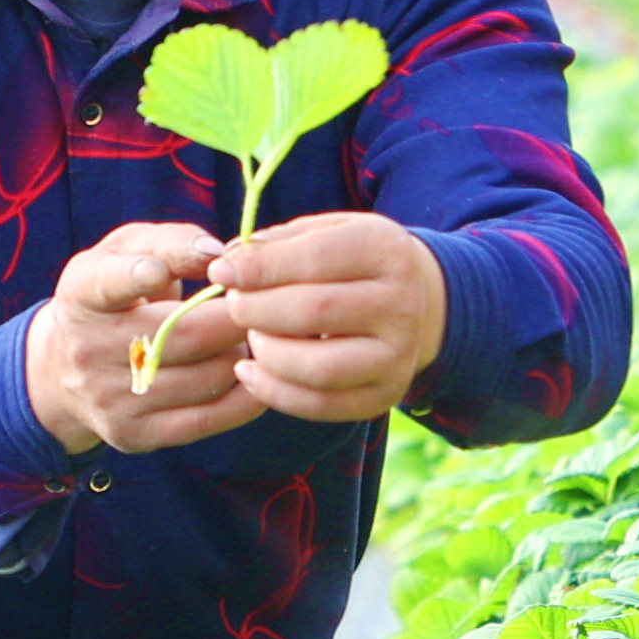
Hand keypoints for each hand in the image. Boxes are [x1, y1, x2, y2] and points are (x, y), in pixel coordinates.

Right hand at [28, 220, 263, 454]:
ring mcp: (110, 398)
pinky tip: (252, 374)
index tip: (158, 269)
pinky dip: (245, 396)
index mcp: (83, 293)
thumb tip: (218, 254)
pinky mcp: (134, 434)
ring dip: (242, 355)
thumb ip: (170, 243)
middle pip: (184, 335)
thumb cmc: (115, 294)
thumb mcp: (126, 253)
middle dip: (236, 318)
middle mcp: (88, 350)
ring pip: (206, 378)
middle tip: (260, 306)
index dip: (135, 275)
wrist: (63, 370)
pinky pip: (208, 419)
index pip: (107, 283)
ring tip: (247, 338)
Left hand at [211, 213, 446, 426]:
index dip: (259, 268)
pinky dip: (274, 392)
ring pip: (317, 368)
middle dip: (257, 310)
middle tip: (234, 305)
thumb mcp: (327, 233)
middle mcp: (402, 304)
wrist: (418, 302)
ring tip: (252, 336)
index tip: (220, 272)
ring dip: (267, 353)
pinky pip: (320, 405)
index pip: (314, 260)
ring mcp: (399, 356)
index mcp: (387, 251)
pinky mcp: (386, 395)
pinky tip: (249, 372)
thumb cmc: (354, 261)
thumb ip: (278, 243)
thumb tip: (227, 264)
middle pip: (313, 312)